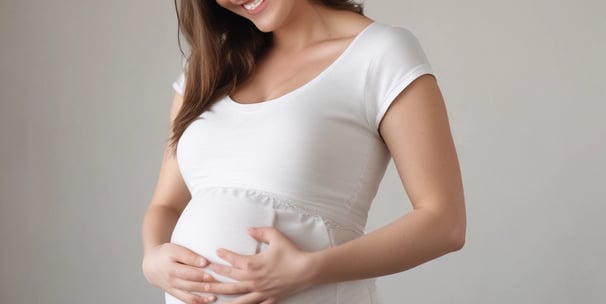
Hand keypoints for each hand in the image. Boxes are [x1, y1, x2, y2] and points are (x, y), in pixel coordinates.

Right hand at [142, 242, 218, 303]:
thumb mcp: (175, 250)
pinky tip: (207, 301)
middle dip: (204, 286)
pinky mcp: (174, 294)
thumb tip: (204, 262)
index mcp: (170, 267)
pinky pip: (185, 301)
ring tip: (214, 296)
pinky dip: (196, 302)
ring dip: (202, 297)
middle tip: (217, 285)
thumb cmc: (166, 254)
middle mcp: (170, 280)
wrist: (151, 265)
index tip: (211, 273)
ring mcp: (172, 289)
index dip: (199, 274)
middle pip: (189, 285)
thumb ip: (189, 256)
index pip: (187, 272)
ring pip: (188, 296)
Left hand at [203, 227, 317, 303]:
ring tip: (211, 298)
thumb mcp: (276, 236)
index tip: (216, 252)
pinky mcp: (269, 298)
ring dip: (223, 296)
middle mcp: (254, 279)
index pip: (232, 260)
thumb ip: (260, 231)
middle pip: (230, 280)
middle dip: (215, 278)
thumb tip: (248, 229)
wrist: (308, 270)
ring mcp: (261, 291)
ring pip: (237, 296)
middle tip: (202, 277)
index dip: (223, 255)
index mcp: (253, 264)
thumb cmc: (292, 252)